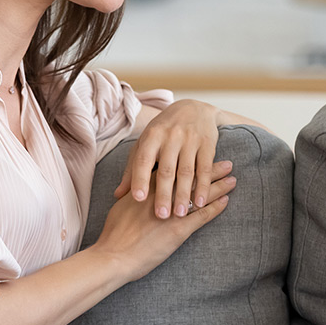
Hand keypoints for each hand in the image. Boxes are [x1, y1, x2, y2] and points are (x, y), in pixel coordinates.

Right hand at [96, 164, 236, 280]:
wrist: (114, 255)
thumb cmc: (114, 234)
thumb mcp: (121, 207)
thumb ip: (132, 195)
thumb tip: (134, 189)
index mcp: (149, 187)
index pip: (174, 169)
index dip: (190, 162)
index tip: (201, 154)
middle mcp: (163, 195)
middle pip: (192, 178)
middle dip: (211, 169)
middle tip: (227, 163)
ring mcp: (173, 211)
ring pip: (200, 194)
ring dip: (218, 186)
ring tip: (232, 179)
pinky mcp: (179, 229)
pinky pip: (202, 215)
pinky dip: (216, 208)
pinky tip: (226, 201)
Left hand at [115, 99, 223, 218]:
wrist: (194, 108)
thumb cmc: (164, 131)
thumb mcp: (145, 144)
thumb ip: (132, 169)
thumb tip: (118, 195)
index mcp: (151, 136)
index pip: (143, 159)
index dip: (139, 179)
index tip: (137, 199)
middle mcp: (171, 136)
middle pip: (166, 169)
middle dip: (163, 194)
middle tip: (161, 216)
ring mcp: (190, 140)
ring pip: (186, 171)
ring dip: (183, 194)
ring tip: (180, 214)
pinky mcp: (207, 144)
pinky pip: (205, 168)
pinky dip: (203, 186)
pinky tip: (201, 202)